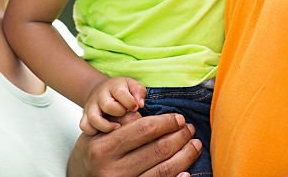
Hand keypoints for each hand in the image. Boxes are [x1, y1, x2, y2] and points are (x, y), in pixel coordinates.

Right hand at [67, 112, 200, 176]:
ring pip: (163, 170)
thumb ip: (122, 121)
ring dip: (184, 156)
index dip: (166, 122)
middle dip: (179, 137)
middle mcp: (114, 170)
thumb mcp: (98, 132)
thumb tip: (155, 116)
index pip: (144, 130)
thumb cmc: (93, 151)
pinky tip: (187, 170)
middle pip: (157, 150)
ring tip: (194, 144)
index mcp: (104, 148)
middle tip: (189, 129)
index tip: (178, 118)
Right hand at [81, 76, 146, 134]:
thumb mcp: (133, 86)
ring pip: (93, 118)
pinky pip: (84, 126)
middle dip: (119, 112)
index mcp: (114, 86)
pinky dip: (92, 131)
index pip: (120, 93)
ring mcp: (91, 106)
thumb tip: (140, 104)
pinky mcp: (85, 115)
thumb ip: (139, 92)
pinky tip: (103, 133)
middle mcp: (100, 95)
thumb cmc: (123, 90)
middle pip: (107, 106)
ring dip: (106, 126)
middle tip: (125, 115)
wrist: (103, 89)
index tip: (136, 108)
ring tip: (117, 127)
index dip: (130, 103)